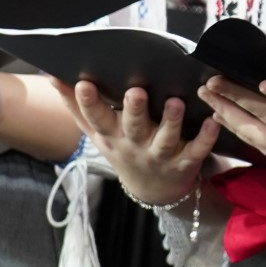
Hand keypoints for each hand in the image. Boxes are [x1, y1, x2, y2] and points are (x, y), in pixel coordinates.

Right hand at [58, 79, 217, 206]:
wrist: (153, 189)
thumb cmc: (123, 149)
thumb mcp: (98, 133)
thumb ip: (78, 107)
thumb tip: (53, 77)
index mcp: (113, 136)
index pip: (97, 119)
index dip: (88, 102)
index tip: (84, 82)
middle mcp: (135, 146)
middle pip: (134, 128)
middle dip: (134, 110)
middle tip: (136, 91)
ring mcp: (161, 156)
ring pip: (166, 139)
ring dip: (170, 121)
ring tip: (174, 102)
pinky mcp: (186, 162)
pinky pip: (197, 150)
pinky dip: (205, 137)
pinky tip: (212, 121)